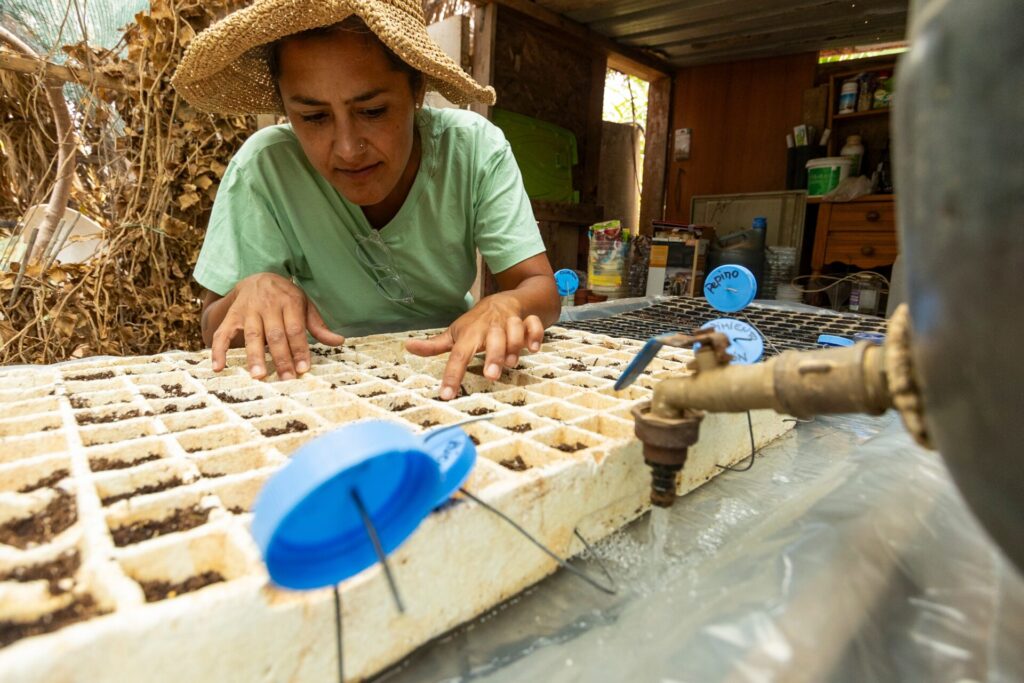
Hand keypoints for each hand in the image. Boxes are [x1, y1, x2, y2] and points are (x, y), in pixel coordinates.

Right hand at [210, 273, 344, 379]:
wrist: (258, 278)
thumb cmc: (286, 298)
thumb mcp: (305, 306)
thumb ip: (318, 325)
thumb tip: (339, 341)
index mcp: (289, 301)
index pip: (295, 329)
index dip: (299, 349)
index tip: (303, 369)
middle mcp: (268, 305)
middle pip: (275, 334)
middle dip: (281, 357)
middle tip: (285, 378)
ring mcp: (248, 310)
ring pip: (252, 335)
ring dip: (254, 356)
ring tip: (258, 376)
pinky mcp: (231, 316)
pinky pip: (222, 333)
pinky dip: (218, 350)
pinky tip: (218, 367)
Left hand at [405, 293, 544, 398]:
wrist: (505, 300)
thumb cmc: (477, 323)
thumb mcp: (455, 333)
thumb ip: (435, 345)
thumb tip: (408, 347)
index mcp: (469, 334)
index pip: (458, 355)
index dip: (452, 375)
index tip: (446, 395)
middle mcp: (489, 327)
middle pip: (492, 340)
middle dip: (494, 356)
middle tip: (492, 375)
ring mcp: (509, 322)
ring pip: (514, 331)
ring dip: (514, 347)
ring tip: (511, 362)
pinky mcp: (527, 321)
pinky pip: (533, 325)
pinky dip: (534, 335)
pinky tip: (533, 348)